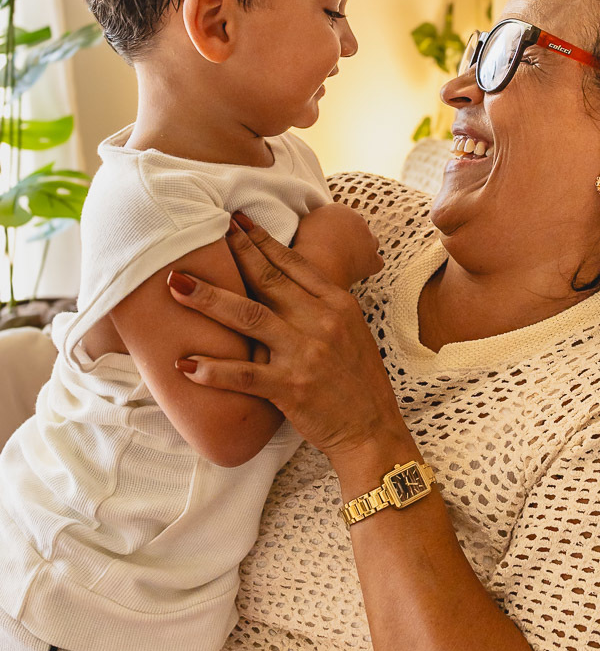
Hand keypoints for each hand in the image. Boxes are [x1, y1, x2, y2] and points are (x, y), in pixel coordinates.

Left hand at [167, 219, 411, 469]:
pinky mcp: (291, 387)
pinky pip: (244, 374)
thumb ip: (320, 304)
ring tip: (177, 285)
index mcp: (337, 303)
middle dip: (232, 254)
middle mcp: (322, 322)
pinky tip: (185, 363)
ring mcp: (306, 354)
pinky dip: (213, 369)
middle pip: (266, 280)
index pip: (293, 263)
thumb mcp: (350, 330)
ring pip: (248, 317)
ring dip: (209, 300)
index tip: (236, 222)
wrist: (372, 429)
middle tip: (200, 234)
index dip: (261, 240)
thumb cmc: (358, 380)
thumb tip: (284, 280)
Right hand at [291, 203, 382, 289]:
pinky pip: (376, 262)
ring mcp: (369, 239)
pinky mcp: (373, 259)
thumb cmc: (306, 245)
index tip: (327, 240)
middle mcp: (358, 220)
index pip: (342, 217)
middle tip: (335, 252)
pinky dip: (369, 265)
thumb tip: (316, 227)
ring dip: (361, 250)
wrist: (319, 262)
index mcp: (340, 209)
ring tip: (346, 261)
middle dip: (349, 238)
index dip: (335, 230)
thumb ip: (316, 221)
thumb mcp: (304, 223)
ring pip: (370, 243)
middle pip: (357, 228)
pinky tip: (357, 271)